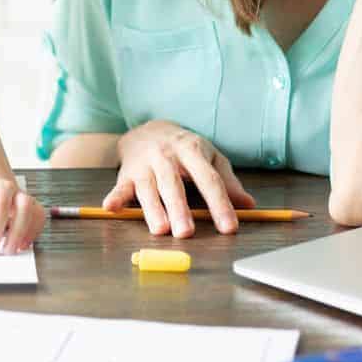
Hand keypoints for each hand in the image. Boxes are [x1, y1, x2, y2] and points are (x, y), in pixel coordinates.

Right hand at [102, 120, 256, 236]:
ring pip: (149, 189)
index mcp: (193, 151)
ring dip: (153, 209)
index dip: (220, 204)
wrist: (149, 129)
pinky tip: (111, 207)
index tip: (229, 227)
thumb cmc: (185, 149)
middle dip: (180, 209)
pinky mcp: (127, 173)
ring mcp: (145, 164)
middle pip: (174, 185)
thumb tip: (249, 206)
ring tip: (160, 230)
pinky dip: (115, 197)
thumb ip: (228, 183)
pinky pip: (120, 187)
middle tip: (186, 232)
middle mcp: (167, 156)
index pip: (209, 180)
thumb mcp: (210, 158)